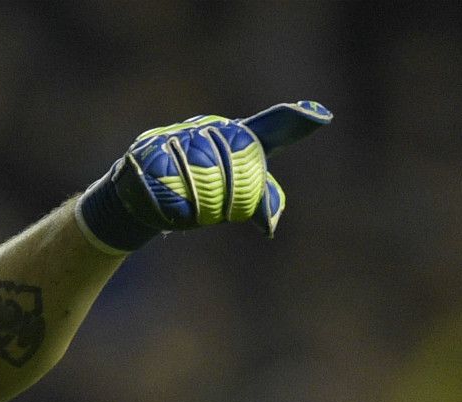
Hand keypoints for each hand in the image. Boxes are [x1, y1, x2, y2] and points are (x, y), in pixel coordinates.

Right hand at [75, 100, 331, 251]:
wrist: (140, 189)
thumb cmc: (196, 188)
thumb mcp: (229, 196)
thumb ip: (256, 201)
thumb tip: (269, 225)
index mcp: (235, 135)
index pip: (271, 128)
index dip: (294, 122)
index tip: (322, 116)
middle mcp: (210, 127)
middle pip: (236, 165)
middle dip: (230, 197)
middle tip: (215, 214)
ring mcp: (178, 136)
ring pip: (202, 175)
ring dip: (199, 205)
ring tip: (189, 213)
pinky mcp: (148, 150)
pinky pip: (169, 183)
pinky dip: (172, 205)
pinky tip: (170, 212)